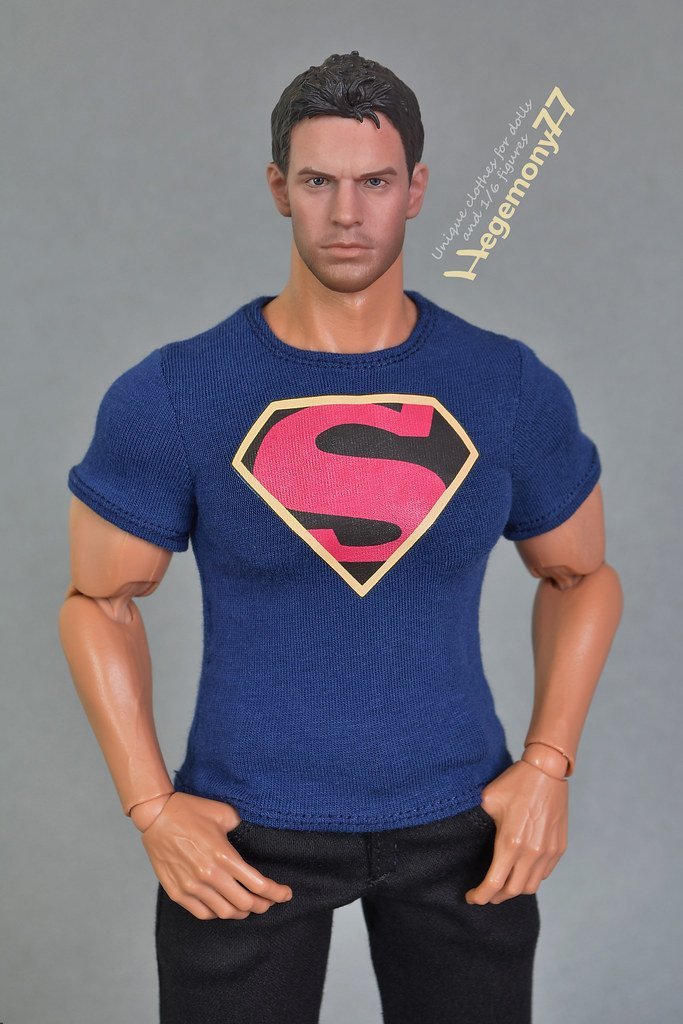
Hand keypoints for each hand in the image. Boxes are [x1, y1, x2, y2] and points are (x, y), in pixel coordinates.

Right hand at [140, 791, 293, 919]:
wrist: (156, 816)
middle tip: (270, 901)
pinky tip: (224, 907)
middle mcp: (209, 875)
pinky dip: (218, 914)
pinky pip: (203, 913)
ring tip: (249, 906)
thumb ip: (241, 827)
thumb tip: (253, 835)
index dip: (276, 893)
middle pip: (245, 903)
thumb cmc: (190, 810)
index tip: (286, 894)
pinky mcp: (177, 892)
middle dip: (263, 905)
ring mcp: (191, 886)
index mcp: (224, 855)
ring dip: (242, 912)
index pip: (258, 885)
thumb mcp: (223, 813)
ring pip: (225, 913)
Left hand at [465, 760, 567, 904]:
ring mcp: (548, 852)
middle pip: (512, 891)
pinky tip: (520, 870)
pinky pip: (544, 874)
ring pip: (530, 886)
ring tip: (502, 885)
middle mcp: (531, 852)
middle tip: (484, 894)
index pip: (494, 883)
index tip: (470, 898)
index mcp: (510, 842)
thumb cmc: (515, 783)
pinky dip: (530, 878)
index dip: (480, 896)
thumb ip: (478, 821)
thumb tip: (463, 831)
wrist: (546, 771)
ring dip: (514, 890)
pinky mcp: (558, 847)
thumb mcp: (488, 799)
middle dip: (495, 897)